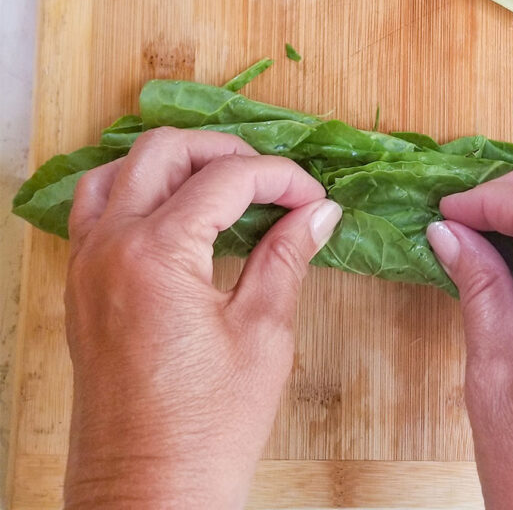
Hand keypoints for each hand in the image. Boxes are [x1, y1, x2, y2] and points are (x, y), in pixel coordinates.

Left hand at [63, 127, 341, 509]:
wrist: (148, 499)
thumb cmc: (207, 430)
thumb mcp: (263, 335)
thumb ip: (286, 257)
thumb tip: (318, 212)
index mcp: (157, 253)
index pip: (227, 178)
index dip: (281, 178)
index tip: (312, 198)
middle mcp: (111, 246)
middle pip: (166, 150)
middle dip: (226, 153)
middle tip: (272, 183)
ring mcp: (87, 264)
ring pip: (122, 168)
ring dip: (176, 164)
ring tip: (224, 187)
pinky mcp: (80, 286)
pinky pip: (96, 208)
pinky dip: (136, 191)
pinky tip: (175, 213)